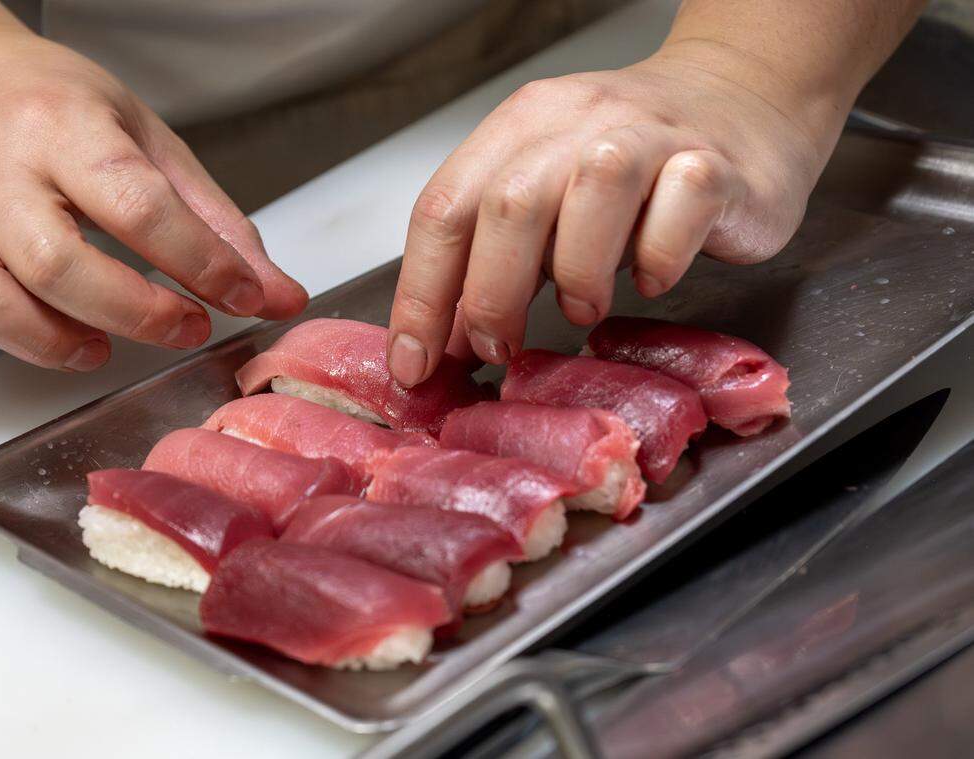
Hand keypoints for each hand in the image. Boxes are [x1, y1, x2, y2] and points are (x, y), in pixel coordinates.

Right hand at [0, 25, 305, 369]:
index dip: (200, 264)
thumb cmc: (61, 115)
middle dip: (133, 313)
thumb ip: (218, 227)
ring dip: (44, 340)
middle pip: (55, 263)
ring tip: (95, 347)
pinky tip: (6, 332)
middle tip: (181, 328)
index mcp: (64, 126)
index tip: (241, 299)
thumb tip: (280, 299)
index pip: (137, 204)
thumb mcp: (152, 147)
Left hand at [387, 42, 833, 385]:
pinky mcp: (715, 163)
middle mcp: (579, 120)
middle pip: (510, 204)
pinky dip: (659, 260)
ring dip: (579, 274)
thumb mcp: (549, 200)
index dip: (422, 295)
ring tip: (584, 309)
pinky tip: (652, 277)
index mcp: (521, 126)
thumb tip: (445, 344)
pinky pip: (680, 210)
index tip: (413, 363)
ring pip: (595, 193)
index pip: (445, 208)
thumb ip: (495, 260)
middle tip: (498, 346)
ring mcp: (651, 135)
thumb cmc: (633, 164)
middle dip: (491, 295)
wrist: (742, 96)